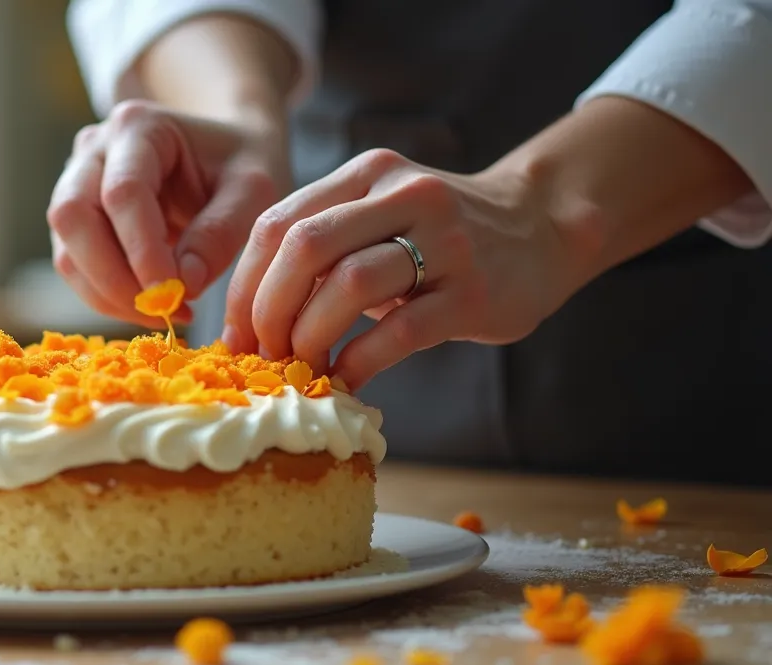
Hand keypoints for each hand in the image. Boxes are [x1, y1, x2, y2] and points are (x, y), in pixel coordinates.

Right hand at [47, 100, 288, 327]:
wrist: (226, 152)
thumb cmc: (242, 163)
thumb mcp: (253, 189)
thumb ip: (220, 232)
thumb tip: (182, 286)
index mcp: (139, 126)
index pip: (123, 193)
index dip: (142, 251)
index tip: (174, 295)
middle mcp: (94, 149)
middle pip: (73, 218)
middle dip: (113, 278)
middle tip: (163, 312)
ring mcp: (76, 183)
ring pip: (67, 250)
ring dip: (108, 295)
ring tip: (164, 313)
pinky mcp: (77, 220)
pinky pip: (75, 266)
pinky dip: (107, 296)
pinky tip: (150, 305)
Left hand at [223, 148, 598, 389]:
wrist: (542, 228)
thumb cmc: (439, 236)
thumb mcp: (378, 216)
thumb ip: (322, 246)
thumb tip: (248, 318)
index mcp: (366, 173)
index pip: (278, 222)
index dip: (244, 284)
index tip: (234, 333)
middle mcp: (403, 194)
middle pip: (304, 247)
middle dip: (269, 309)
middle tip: (262, 354)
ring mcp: (444, 240)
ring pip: (349, 283)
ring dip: (310, 336)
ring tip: (302, 367)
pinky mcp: (474, 291)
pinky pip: (401, 329)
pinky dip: (361, 360)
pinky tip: (347, 378)